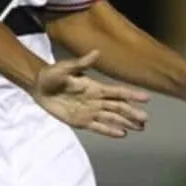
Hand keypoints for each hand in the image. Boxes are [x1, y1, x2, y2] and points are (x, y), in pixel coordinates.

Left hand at [33, 50, 149, 138]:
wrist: (38, 87)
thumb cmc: (52, 75)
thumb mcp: (65, 67)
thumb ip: (81, 63)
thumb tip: (96, 52)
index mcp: (95, 87)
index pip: (117, 91)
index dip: (131, 94)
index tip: (146, 98)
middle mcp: (96, 100)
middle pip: (118, 107)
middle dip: (132, 113)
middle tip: (146, 119)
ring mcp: (89, 112)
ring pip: (112, 118)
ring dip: (126, 123)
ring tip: (140, 128)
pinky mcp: (81, 121)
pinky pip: (98, 127)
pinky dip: (110, 131)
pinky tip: (122, 134)